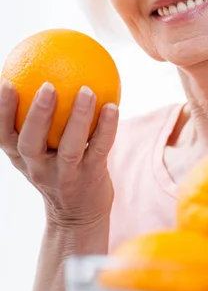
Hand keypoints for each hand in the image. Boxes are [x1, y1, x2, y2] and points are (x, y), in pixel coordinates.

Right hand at [0, 79, 118, 226]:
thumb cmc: (58, 170)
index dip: (1, 110)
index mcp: (21, 158)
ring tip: (87, 91)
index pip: (3, 134)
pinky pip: (100, 149)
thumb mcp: (42, 151)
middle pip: (30, 142)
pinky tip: (113, 106)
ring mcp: (65, 175)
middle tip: (47, 85)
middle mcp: (38, 168)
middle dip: (36, 114)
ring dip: (78, 118)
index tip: (5, 81)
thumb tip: (47, 74)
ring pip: (69, 147)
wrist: (78, 216)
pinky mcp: (91, 178)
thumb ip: (41, 122)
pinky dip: (107, 127)